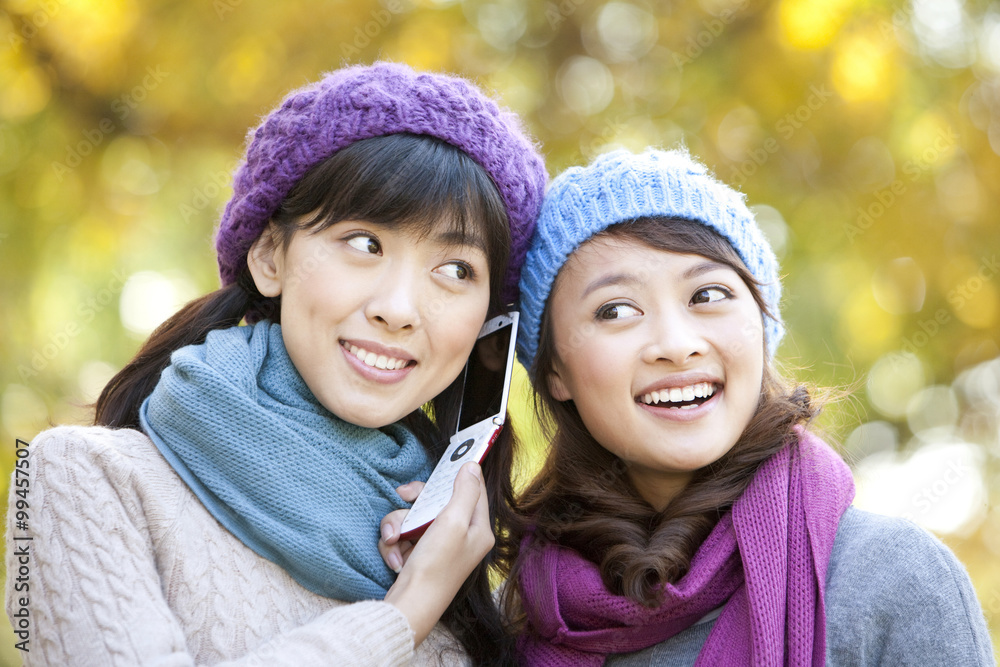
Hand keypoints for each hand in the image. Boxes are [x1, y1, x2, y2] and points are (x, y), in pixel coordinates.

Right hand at [382, 462, 492, 647]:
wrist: (409, 607)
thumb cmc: (435, 567)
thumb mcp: (452, 522)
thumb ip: (464, 491)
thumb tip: (472, 466)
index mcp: (478, 529)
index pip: (474, 490)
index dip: (460, 474)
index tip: (448, 460)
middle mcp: (461, 536)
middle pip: (437, 500)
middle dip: (414, 502)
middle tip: (402, 495)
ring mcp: (438, 546)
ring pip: (414, 516)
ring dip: (398, 526)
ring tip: (394, 541)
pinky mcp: (419, 555)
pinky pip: (403, 535)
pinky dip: (394, 545)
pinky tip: (395, 560)